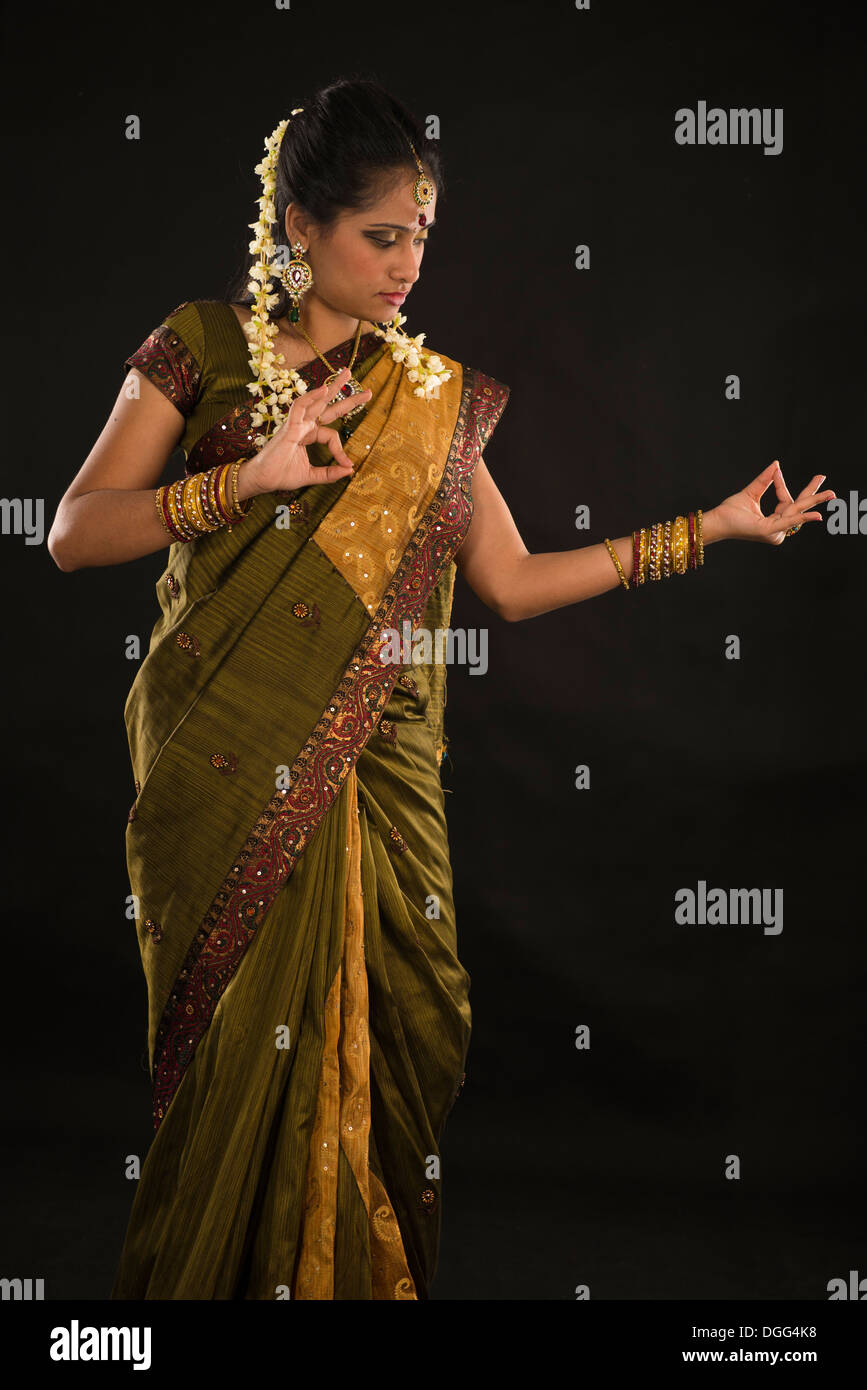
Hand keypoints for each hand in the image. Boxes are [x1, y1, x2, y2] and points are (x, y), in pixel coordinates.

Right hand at [239, 368, 371, 496]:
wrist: (262, 480)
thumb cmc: (281, 475)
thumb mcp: (311, 475)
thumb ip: (330, 474)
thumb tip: (350, 470)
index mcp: (309, 435)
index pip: (331, 435)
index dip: (341, 450)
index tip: (348, 465)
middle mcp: (304, 426)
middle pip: (328, 407)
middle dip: (347, 397)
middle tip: (368, 391)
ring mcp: (296, 423)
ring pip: (316, 400)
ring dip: (333, 387)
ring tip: (348, 373)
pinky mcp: (289, 427)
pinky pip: (300, 406)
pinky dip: (311, 397)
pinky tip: (324, 389)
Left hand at [709, 461, 835, 543]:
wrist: (717, 520)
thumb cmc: (730, 511)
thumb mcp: (751, 492)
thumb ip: (765, 480)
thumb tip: (776, 465)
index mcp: (774, 521)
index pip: (787, 501)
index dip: (783, 485)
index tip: (777, 470)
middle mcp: (776, 529)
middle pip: (798, 508)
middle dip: (814, 496)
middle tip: (829, 486)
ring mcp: (774, 532)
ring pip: (796, 511)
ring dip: (812, 501)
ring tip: (830, 493)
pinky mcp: (769, 532)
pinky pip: (788, 522)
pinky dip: (802, 517)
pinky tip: (816, 515)